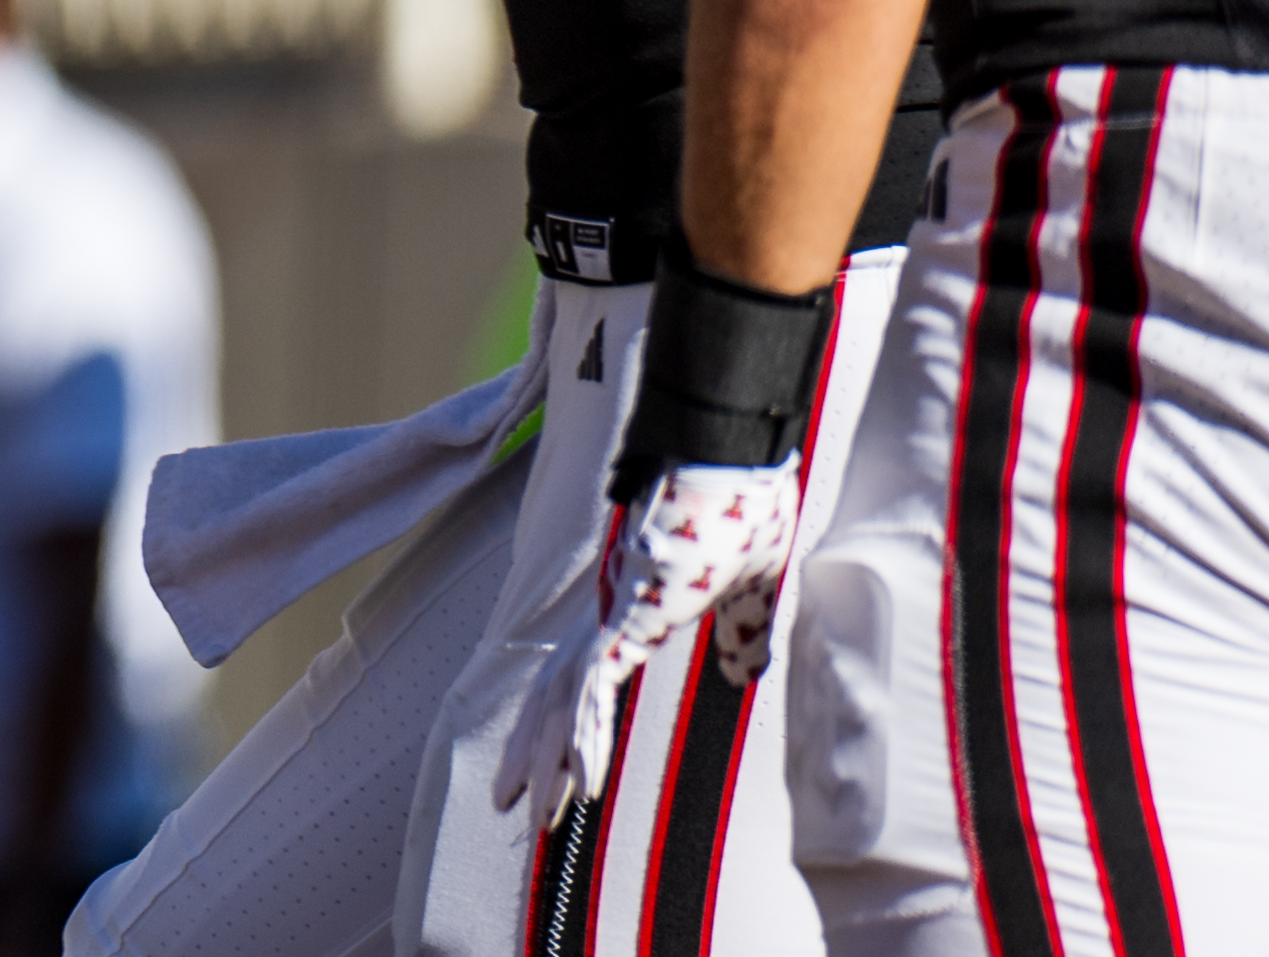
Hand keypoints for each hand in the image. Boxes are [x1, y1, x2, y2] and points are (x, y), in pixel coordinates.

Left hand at [491, 458, 801, 823]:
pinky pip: (592, 687)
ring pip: (561, 702)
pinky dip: (582, 736)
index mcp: (634, 613)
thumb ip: (739, 634)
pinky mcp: (623, 616)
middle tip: (513, 806)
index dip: (570, 728)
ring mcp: (611, 615)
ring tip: (529, 812)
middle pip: (555, 699)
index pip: (587, 681)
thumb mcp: (755, 593)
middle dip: (534, 756)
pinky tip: (577, 778)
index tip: (564, 773)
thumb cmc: (742, 507)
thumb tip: (741, 670)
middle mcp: (609, 616)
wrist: (731, 455)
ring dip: (546, 761)